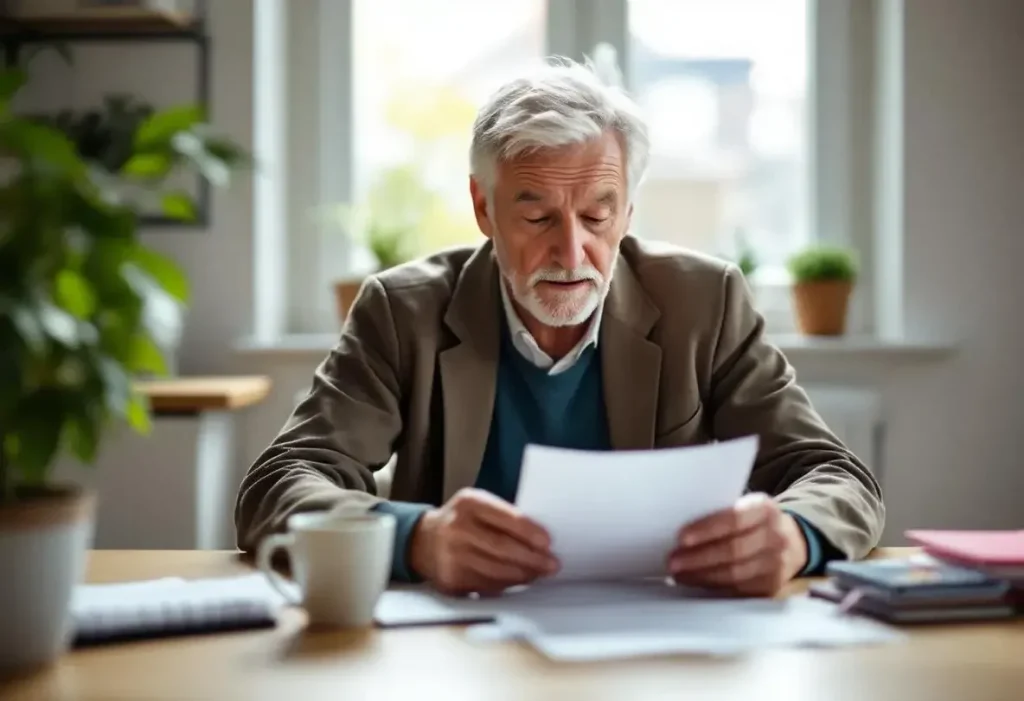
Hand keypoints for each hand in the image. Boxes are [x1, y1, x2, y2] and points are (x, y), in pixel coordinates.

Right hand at [408, 488, 559, 595]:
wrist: (424, 541)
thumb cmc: (461, 521)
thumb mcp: (478, 506)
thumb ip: (504, 517)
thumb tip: (540, 540)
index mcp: (469, 503)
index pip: (506, 518)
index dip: (530, 532)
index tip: (548, 542)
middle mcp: (457, 528)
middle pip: (503, 548)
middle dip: (532, 558)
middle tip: (552, 564)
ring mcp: (452, 556)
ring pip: (497, 571)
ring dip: (524, 574)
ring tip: (539, 573)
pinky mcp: (451, 580)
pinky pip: (487, 585)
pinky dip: (507, 584)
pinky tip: (519, 579)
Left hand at [667, 493, 807, 596]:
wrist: (792, 543)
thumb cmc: (755, 523)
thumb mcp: (745, 508)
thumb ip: (720, 514)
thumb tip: (678, 526)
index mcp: (764, 510)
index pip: (734, 519)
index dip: (706, 529)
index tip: (681, 537)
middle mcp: (775, 537)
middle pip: (733, 550)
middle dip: (698, 558)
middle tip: (672, 561)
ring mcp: (777, 564)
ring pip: (735, 574)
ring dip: (702, 576)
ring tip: (679, 574)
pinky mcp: (772, 587)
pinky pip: (739, 590)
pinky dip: (714, 588)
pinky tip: (697, 583)